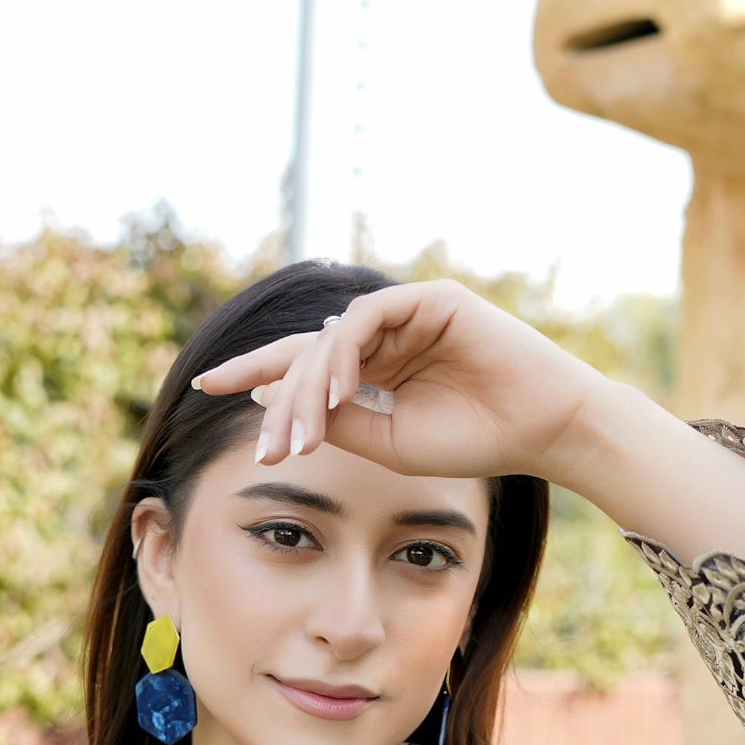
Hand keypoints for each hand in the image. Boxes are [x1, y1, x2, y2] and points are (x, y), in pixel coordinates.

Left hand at [192, 277, 600, 485]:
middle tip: (265, 448)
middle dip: (277, 399)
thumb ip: (339, 421)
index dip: (254, 373)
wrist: (540, 430)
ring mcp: (405, 311)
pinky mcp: (429, 297)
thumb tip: (279, 405)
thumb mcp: (388, 442)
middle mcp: (384, 333)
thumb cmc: (474, 439)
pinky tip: (336, 393)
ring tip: (297, 437)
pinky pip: (368, 318)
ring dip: (308, 389)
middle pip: (309, 352)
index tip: (205, 387)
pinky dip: (345, 354)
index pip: (303, 363)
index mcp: (374, 366)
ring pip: (331, 339)